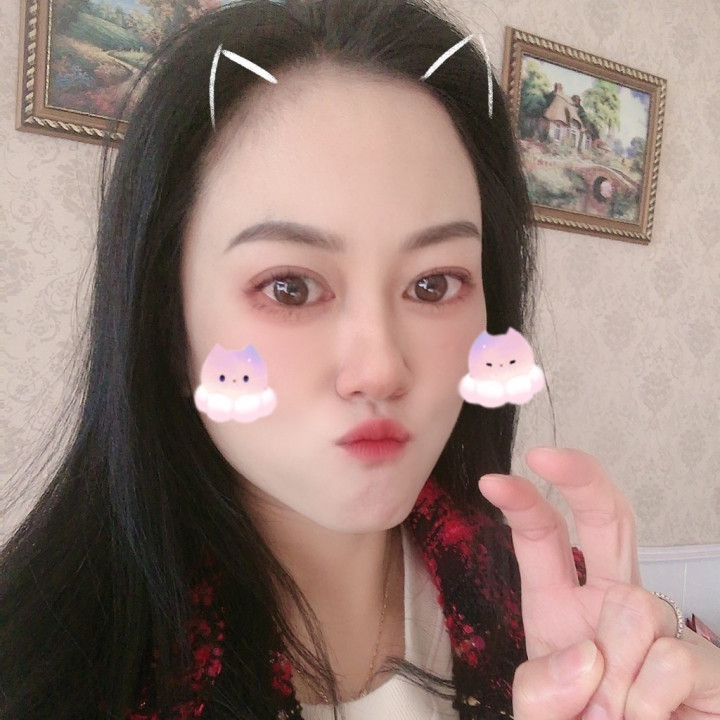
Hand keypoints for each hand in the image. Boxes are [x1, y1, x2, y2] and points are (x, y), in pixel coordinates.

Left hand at [478, 447, 719, 719]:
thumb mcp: (542, 717)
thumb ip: (541, 692)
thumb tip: (588, 656)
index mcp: (559, 607)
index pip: (543, 537)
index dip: (523, 502)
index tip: (494, 480)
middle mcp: (608, 604)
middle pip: (605, 517)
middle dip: (579, 478)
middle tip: (546, 455)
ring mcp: (658, 627)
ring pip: (634, 604)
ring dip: (614, 674)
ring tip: (615, 716)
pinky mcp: (705, 663)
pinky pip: (671, 657)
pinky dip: (648, 701)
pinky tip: (654, 719)